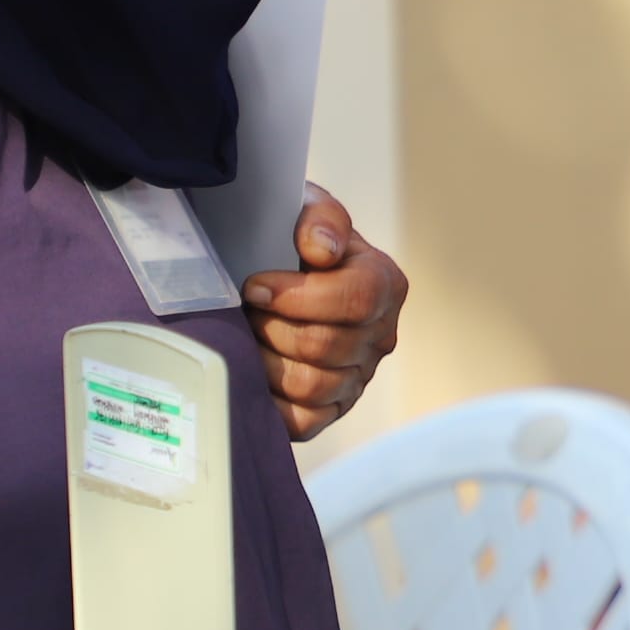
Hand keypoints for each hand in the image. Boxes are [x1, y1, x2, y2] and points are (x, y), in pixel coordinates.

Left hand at [245, 185, 405, 438]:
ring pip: (311, 385)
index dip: (298, 296)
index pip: (358, 299)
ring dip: (265, 360)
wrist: (267, 269)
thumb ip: (319, 216)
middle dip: (272, 327)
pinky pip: (303, 421)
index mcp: (385, 283)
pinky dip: (270, 400)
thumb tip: (321, 251)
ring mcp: (358, 378)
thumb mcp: (304, 208)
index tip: (254, 285)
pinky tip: (252, 371)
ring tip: (245, 337)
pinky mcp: (330, 411)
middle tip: (244, 310)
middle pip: (326, 344)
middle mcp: (381, 335)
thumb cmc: (286, 237)